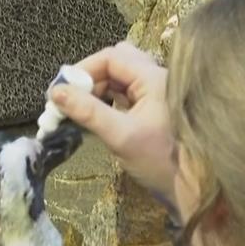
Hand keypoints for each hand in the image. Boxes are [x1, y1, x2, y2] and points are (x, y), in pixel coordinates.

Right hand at [49, 42, 179, 220]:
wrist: (189, 189)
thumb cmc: (159, 162)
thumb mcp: (120, 136)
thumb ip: (88, 112)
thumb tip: (55, 92)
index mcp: (154, 78)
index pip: (112, 57)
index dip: (83, 70)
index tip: (60, 90)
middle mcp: (156, 79)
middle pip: (116, 62)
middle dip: (90, 78)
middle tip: (69, 100)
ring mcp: (155, 95)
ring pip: (119, 79)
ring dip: (96, 91)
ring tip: (77, 110)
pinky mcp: (151, 111)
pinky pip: (124, 95)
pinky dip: (106, 101)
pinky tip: (93, 117)